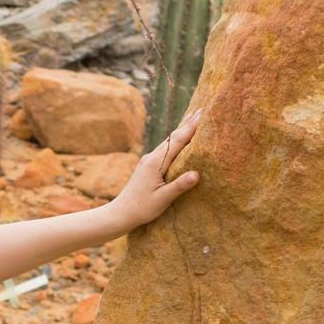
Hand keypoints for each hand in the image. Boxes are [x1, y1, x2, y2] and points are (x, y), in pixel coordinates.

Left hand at [105, 106, 203, 231]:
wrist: (120, 213)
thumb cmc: (141, 208)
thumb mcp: (162, 199)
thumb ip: (179, 186)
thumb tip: (197, 174)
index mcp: (155, 163)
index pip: (177, 142)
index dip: (191, 128)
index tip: (203, 115)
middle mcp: (151, 158)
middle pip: (172, 137)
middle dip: (187, 123)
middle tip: (202, 110)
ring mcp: (148, 161)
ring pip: (168, 141)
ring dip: (181, 129)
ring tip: (192, 118)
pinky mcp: (147, 166)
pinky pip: (164, 148)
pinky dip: (174, 140)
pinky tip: (177, 139)